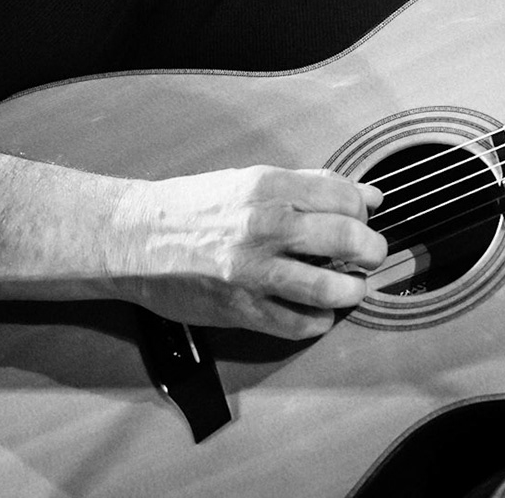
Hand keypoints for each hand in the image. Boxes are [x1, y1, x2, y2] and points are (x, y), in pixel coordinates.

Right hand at [112, 166, 385, 339]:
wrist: (133, 239)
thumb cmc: (192, 207)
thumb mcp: (250, 181)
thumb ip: (311, 187)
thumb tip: (368, 196)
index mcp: (270, 187)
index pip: (344, 198)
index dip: (363, 211)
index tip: (364, 218)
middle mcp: (265, 226)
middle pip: (347, 239)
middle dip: (371, 250)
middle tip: (371, 255)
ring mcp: (253, 271)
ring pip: (329, 288)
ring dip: (352, 291)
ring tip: (351, 288)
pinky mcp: (240, 308)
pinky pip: (296, 323)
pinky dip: (318, 322)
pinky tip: (318, 314)